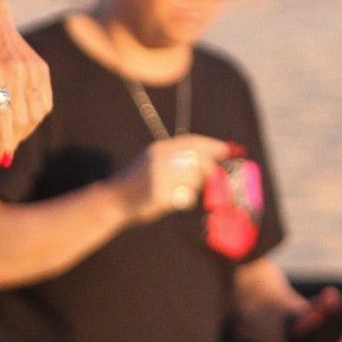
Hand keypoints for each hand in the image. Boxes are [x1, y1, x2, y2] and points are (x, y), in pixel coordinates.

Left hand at [0, 0, 52, 165]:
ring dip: (25, 131)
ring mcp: (31, 71)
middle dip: (12, 141)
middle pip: (21, 122)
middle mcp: (15, 74)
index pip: (3, 119)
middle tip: (1, 152)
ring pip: (36, 115)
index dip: (3, 143)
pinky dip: (36, 116)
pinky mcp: (41, 68)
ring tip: (10, 133)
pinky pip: (45, 102)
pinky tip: (22, 116)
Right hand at [116, 133, 232, 223]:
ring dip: (194, 187)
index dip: (212, 144)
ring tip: (180, 191)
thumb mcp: (153, 162)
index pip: (191, 141)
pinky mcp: (159, 195)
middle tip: (213, 178)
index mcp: (159, 149)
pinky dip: (183, 199)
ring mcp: (159, 176)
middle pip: (197, 159)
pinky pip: (184, 197)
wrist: (114, 200)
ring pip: (193, 179)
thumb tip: (209, 159)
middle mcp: (160, 158)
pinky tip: (172, 200)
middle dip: (209, 169)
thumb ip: (176, 158)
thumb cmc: (138, 183)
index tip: (228, 149)